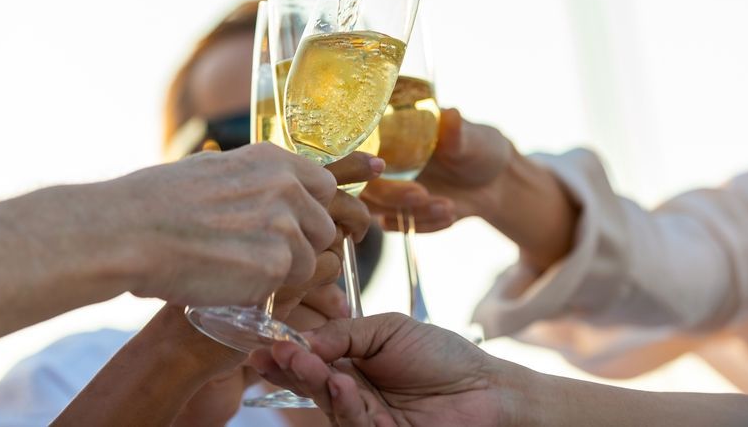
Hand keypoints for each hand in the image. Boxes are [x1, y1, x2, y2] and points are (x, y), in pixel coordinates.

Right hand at [107, 143, 380, 306]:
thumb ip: (252, 180)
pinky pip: (292, 286)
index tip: (316, 224)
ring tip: (241, 273)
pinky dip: (270, 292)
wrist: (128, 232)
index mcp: (272, 160)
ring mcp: (286, 224)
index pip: (327, 184)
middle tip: (268, 259)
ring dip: (286, 273)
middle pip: (325, 226)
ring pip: (313, 260)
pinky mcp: (278, 263)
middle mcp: (287, 186)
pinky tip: (236, 285)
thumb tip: (270, 185)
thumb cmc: (155, 204)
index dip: (318, 210)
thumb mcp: (212, 171)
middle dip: (303, 246)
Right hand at [248, 314, 514, 426]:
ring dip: (314, 382)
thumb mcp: (388, 329)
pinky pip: (352, 424)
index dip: (285, 354)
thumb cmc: (441, 356)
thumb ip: (344, 333)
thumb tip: (302, 340)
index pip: (310, 361)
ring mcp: (366, 421)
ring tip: (306, 361)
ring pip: (327, 406)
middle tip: (277, 352)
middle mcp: (354, 395)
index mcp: (353, 366)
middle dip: (291, 368)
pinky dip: (344, 404)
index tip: (261, 344)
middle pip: (311, 385)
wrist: (485, 389)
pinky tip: (342, 385)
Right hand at [361, 109, 575, 269]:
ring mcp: (389, 191)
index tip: (379, 165)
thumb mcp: (471, 138)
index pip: (356, 147)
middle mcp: (381, 164)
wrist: (496, 182)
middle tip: (421, 194)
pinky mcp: (401, 214)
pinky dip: (425, 225)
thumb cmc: (479, 148)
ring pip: (379, 210)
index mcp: (389, 134)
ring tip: (449, 207)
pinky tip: (451, 214)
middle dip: (390, 195)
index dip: (358, 159)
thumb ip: (456, 133)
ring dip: (413, 213)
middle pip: (362, 186)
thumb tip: (451, 116)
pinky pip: (401, 227)